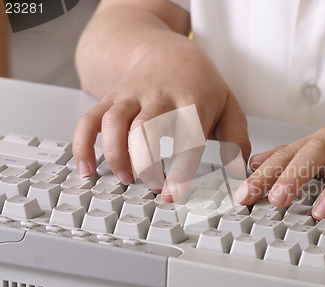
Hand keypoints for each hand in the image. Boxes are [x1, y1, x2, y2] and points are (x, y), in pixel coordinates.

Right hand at [73, 36, 250, 199]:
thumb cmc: (201, 85)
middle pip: (146, 130)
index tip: (173, 195)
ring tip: (124, 179)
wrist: (169, 51)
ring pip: (115, 122)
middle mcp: (160, 98)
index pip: (187, 138)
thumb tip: (240, 173)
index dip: (180, 169)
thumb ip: (237, 140)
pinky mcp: (112, 99)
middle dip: (146, 164)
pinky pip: (90, 119)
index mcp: (193, 102)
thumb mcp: (228, 107)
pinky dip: (83, 144)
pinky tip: (86, 168)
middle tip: (152, 188)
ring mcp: (132, 96)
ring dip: (115, 154)